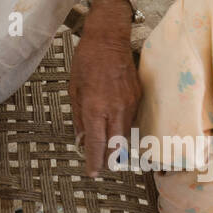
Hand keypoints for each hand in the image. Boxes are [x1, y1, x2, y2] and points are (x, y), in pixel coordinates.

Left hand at [69, 0, 140, 176]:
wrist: (109, 39)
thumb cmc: (86, 61)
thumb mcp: (74, 89)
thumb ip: (78, 117)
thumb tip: (81, 138)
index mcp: (95, 108)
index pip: (97, 144)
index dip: (94, 162)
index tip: (92, 173)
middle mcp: (115, 109)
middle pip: (116, 146)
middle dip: (108, 159)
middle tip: (101, 166)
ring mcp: (130, 103)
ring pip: (125, 134)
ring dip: (116, 144)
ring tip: (106, 148)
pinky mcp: (138, 97)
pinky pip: (130, 119)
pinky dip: (121, 127)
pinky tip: (114, 126)